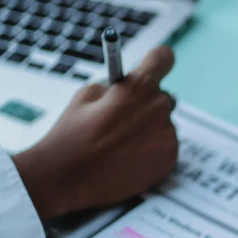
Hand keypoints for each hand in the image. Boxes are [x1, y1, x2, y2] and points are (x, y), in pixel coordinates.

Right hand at [13, 46, 177, 219]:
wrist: (67, 179)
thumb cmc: (72, 135)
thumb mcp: (86, 95)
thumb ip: (113, 87)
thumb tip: (126, 87)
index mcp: (139, 87)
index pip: (163, 58)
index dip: (156, 61)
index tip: (153, 66)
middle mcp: (160, 108)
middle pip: (162, 96)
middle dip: (146, 103)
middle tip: (124, 118)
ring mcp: (168, 135)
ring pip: (163, 124)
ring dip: (149, 129)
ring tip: (121, 144)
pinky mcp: (170, 159)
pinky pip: (165, 146)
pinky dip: (152, 150)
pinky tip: (128, 158)